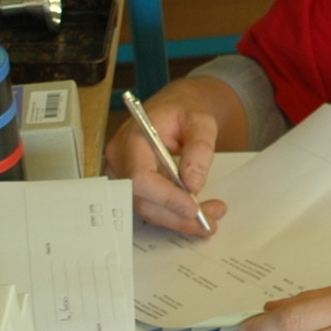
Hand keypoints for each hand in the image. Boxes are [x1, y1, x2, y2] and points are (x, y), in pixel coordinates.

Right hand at [102, 79, 232, 234]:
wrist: (172, 110)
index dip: (166, 197)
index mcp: (132, 139)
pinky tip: (197, 214)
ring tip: (211, 218)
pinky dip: (174, 215)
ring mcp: (123, 175)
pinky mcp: (132, 186)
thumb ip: (200, 148)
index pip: (140, 177)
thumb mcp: (200, 121)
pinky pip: (151, 207)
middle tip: (211, 221)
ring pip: (147, 210)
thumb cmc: (182, 112)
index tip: (193, 208)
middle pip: (143, 200)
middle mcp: (120, 160)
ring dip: (179, 220)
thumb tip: (193, 183)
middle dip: (178, 216)